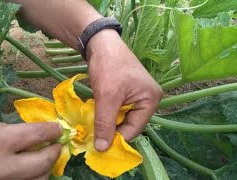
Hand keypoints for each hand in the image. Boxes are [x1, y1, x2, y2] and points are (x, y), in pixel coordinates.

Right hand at [0, 122, 61, 179]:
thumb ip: (12, 132)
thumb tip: (36, 132)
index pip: (37, 134)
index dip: (52, 130)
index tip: (58, 128)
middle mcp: (4, 166)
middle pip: (44, 161)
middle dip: (55, 150)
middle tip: (57, 144)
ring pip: (41, 179)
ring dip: (46, 167)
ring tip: (43, 158)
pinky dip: (35, 179)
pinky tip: (31, 171)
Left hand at [87, 29, 162, 151]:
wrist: (101, 42)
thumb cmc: (108, 66)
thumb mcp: (106, 96)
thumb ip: (105, 123)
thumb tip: (102, 149)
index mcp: (150, 100)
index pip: (134, 129)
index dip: (116, 139)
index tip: (98, 147)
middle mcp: (148, 100)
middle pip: (128, 124)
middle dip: (111, 130)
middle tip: (92, 137)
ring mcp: (137, 96)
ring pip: (121, 118)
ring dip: (107, 122)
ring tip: (92, 126)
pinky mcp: (126, 93)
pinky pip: (117, 110)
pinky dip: (106, 114)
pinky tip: (95, 115)